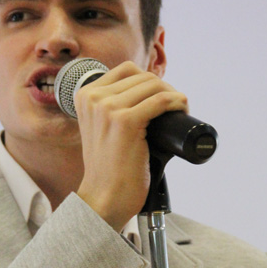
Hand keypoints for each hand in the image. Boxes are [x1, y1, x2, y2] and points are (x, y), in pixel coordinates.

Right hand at [75, 61, 187, 230]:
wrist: (104, 197)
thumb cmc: (109, 168)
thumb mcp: (102, 128)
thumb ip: (114, 108)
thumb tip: (151, 91)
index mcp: (84, 96)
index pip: (127, 70)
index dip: (149, 81)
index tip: (160, 97)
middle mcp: (93, 98)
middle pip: (142, 76)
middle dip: (164, 88)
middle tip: (174, 107)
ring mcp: (108, 108)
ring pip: (154, 85)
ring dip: (173, 95)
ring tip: (179, 110)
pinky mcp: (125, 121)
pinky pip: (161, 100)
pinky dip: (177, 102)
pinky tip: (181, 109)